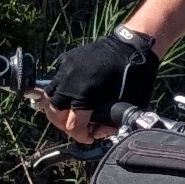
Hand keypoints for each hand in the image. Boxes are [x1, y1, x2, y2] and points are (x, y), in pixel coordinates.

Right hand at [37, 28, 157, 139]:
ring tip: (69, 113)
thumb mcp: (128, 106)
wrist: (133, 46)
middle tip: (77, 127)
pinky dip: (60, 89)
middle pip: (54, 113)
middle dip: (64, 124)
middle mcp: (69, 84)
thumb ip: (111, 122)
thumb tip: (100, 132)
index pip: (71, 126)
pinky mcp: (66, 59)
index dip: (80, 136)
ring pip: (49, 96)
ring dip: (57, 108)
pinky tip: (71, 93)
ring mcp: (65, 70)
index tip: (88, 137)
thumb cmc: (135, 77)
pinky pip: (55, 78)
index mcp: (84, 97)